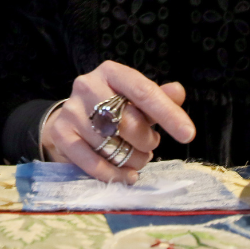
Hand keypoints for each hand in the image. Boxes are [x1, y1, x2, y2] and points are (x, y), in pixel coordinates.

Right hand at [40, 60, 194, 183]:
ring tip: (135, 157)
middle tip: (149, 146)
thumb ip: (158, 98)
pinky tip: (126, 176)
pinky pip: (93, 163)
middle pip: (128, 122)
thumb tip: (178, 92)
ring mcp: (71, 110)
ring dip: (133, 160)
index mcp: (111, 72)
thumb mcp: (136, 100)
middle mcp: (87, 86)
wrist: (72, 120)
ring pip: (113, 146)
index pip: (143, 91)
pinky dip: (114, 174)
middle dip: (147, 142)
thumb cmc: (113, 108)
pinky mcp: (61, 134)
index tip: (188, 134)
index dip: (168, 114)